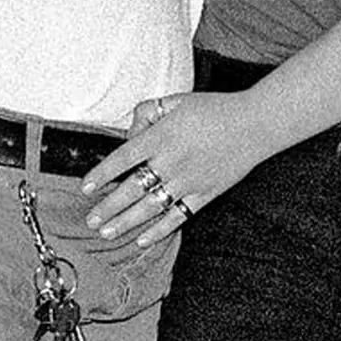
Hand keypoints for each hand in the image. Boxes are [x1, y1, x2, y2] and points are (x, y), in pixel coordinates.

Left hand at [80, 90, 283, 245]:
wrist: (255, 124)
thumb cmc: (214, 109)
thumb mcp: (174, 100)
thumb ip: (146, 112)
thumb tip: (129, 134)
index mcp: (161, 137)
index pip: (122, 159)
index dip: (102, 175)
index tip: (85, 188)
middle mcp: (171, 161)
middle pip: (131, 189)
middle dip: (107, 208)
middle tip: (90, 220)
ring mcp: (188, 181)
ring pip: (150, 207)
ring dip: (125, 222)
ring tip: (106, 232)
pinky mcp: (205, 194)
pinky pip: (178, 216)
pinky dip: (160, 230)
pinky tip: (143, 239)